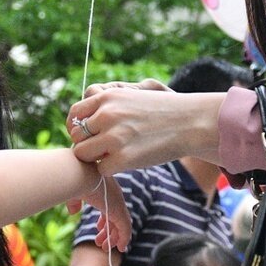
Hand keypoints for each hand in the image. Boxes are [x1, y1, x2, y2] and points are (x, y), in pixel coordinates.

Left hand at [68, 87, 224, 176]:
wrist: (191, 123)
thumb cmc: (163, 112)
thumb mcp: (132, 96)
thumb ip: (106, 105)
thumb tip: (81, 122)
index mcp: (107, 97)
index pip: (74, 114)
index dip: (80, 127)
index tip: (90, 135)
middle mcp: (107, 115)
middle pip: (76, 136)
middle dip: (87, 144)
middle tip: (104, 148)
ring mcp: (114, 137)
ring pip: (83, 154)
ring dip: (96, 158)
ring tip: (114, 155)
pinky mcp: (123, 159)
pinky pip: (101, 170)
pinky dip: (111, 169)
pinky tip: (126, 162)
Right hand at [73, 175, 130, 252]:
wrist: (81, 174)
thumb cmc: (75, 179)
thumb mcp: (74, 192)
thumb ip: (75, 202)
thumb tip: (74, 212)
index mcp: (106, 190)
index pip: (109, 207)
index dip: (104, 220)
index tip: (98, 229)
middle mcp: (114, 196)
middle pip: (115, 217)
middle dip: (108, 231)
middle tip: (100, 243)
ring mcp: (118, 204)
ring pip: (121, 225)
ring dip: (114, 238)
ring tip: (105, 248)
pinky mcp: (119, 212)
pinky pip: (126, 229)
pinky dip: (124, 239)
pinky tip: (121, 248)